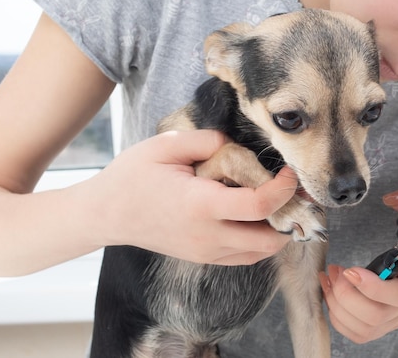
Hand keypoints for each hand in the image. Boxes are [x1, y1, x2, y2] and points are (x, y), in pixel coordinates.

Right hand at [83, 129, 295, 264]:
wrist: (104, 214)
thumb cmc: (131, 177)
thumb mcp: (165, 146)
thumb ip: (206, 140)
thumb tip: (235, 145)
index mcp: (200, 205)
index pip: (258, 205)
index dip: (283, 189)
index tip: (289, 172)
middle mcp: (207, 236)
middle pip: (269, 239)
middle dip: (289, 216)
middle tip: (292, 192)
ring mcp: (204, 252)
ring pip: (259, 254)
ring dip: (276, 231)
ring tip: (277, 204)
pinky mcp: (202, 257)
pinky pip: (243, 257)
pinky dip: (258, 241)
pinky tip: (254, 218)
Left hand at [319, 180, 397, 342]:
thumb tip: (392, 199)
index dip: (373, 288)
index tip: (351, 269)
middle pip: (374, 317)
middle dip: (345, 294)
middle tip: (335, 268)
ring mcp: (396, 316)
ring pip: (362, 328)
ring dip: (336, 305)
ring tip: (330, 276)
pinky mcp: (383, 321)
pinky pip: (357, 332)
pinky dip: (337, 315)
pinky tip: (332, 288)